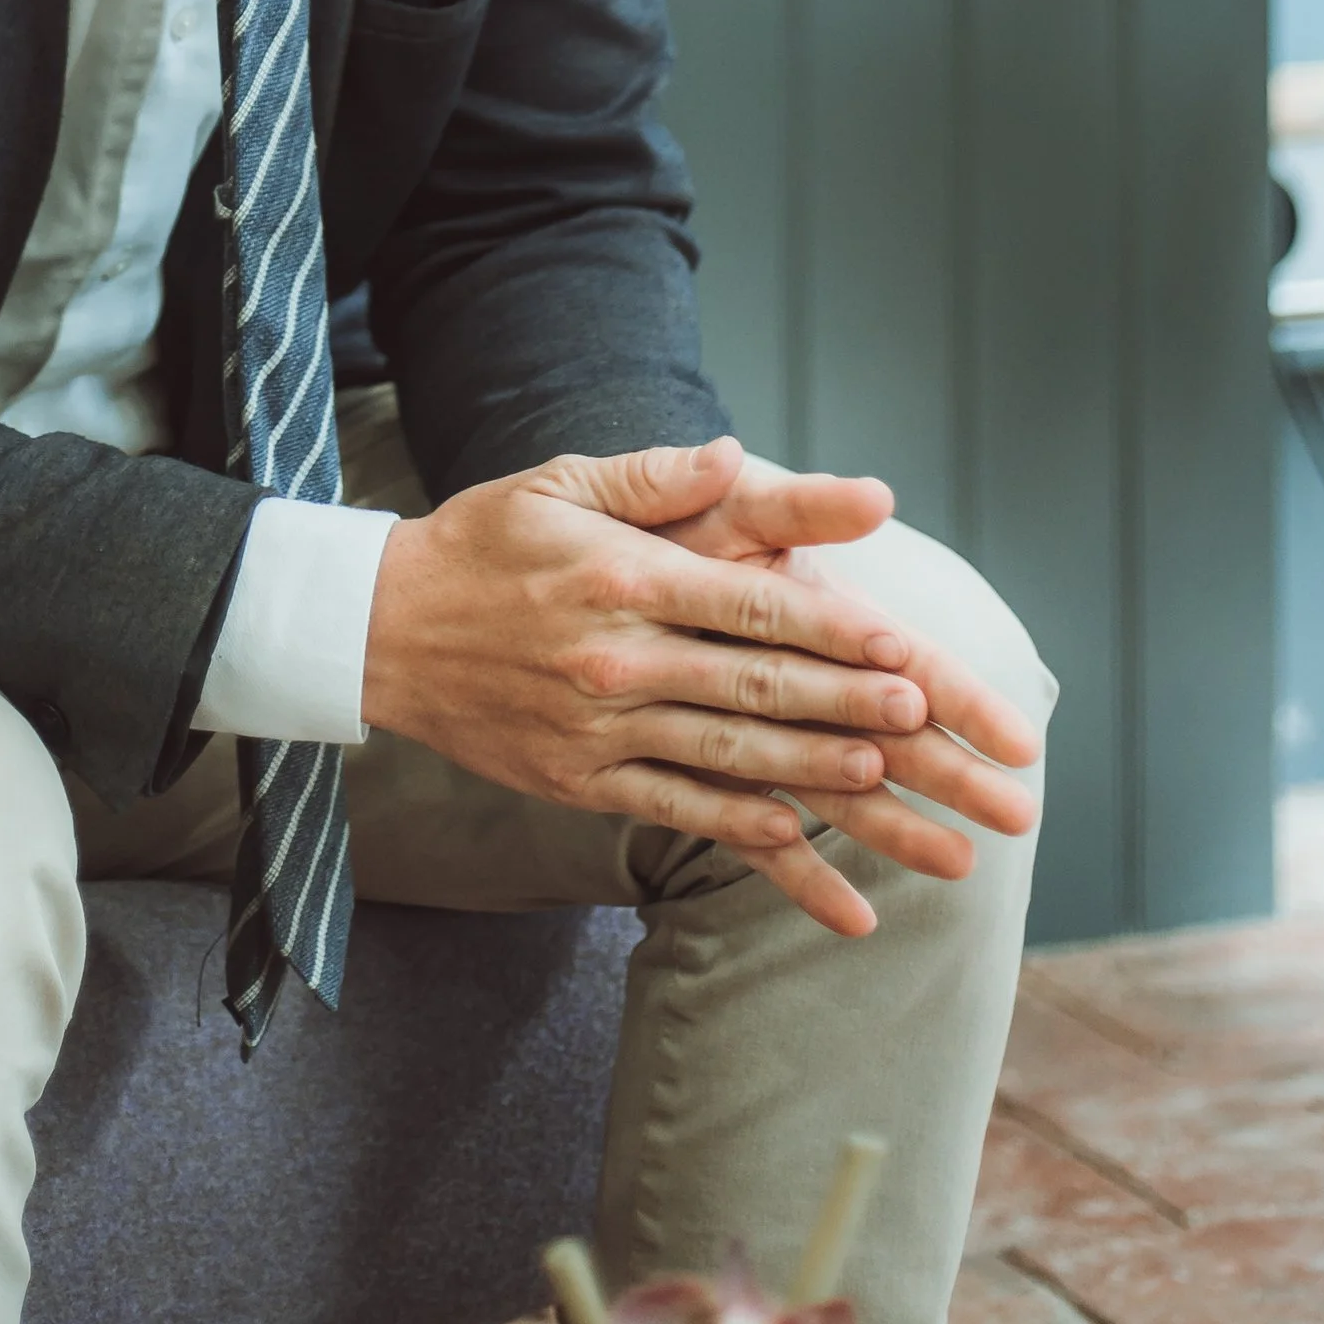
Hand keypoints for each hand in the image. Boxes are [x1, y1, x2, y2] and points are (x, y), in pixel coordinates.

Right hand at [360, 436, 1040, 937]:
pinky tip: (815, 869)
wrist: (379, 628)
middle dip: (860, 717)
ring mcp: (602, 731)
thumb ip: (656, 478)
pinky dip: (751, 845)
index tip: (912, 654)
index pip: (751, 609)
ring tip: (908, 808)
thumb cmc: (485, 541)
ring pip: (734, 765)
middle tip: (944, 740)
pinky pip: (681, 815)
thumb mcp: (560, 482)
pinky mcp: (583, 783)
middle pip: (760, 693)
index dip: (836, 635)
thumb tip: (737, 455)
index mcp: (625, 579)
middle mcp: (619, 661)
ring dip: (825, 788)